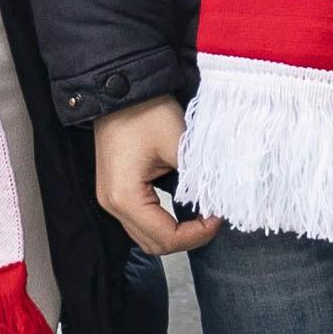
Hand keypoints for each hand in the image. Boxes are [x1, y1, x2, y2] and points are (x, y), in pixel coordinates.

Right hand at [91, 95, 223, 255]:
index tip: (218, 215)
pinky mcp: (115, 191)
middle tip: (212, 217)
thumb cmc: (144, 111)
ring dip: (175, 232)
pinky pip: (141, 221)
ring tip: (200, 214)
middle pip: (155, 245)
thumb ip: (199, 178)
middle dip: (188, 238)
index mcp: (125, 197)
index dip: (198, 234)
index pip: (167, 238)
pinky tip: (183, 206)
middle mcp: (112, 205)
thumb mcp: (178, 144)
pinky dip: (163, 221)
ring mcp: (110, 199)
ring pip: (147, 237)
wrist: (118, 88)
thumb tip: (222, 201)